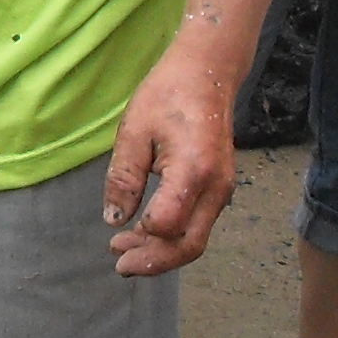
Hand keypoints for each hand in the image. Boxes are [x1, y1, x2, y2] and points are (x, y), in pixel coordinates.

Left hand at [100, 36, 240, 276]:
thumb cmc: (169, 94)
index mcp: (194, 169)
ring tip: (125, 252)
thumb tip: (114, 220)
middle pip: (189, 245)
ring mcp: (223, 190)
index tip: (115, 237)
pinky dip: (173, 237)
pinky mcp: (220, 189)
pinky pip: (198, 224)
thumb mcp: (135, 130)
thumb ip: (124, 178)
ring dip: (162, 252)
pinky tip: (146, 234)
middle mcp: (216, 186)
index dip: (143, 236)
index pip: (169, 223)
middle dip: (154, 262)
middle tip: (119, 265)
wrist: (207, 73)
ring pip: (195, 239)